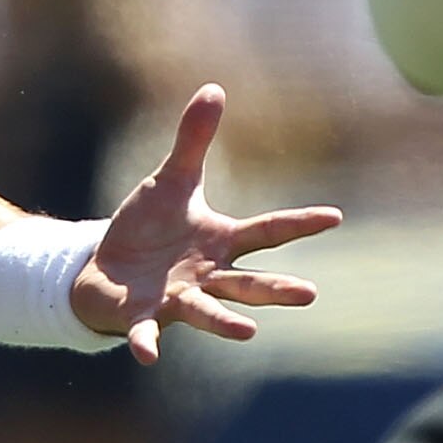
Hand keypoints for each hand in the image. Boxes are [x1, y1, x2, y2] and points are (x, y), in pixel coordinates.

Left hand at [72, 84, 343, 363]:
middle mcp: (206, 275)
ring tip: (248, 334)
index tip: (335, 216)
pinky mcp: (142, 316)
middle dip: (276, 290)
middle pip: (247, 282)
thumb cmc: (148, 228)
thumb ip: (194, 140)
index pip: (267, 231)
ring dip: (225, 322)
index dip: (299, 223)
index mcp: (220, 242)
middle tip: (310, 293)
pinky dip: (148, 343)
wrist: (107, 270)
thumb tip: (214, 87)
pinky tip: (148, 356)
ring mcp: (177, 299)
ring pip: (207, 311)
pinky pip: (147, 331)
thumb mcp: (171, 180)